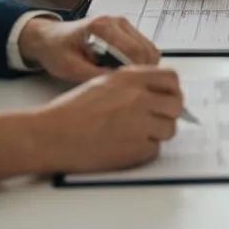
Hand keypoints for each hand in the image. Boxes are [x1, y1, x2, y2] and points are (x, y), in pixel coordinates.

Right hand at [0, 66, 183, 181]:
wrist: (52, 136)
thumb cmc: (71, 111)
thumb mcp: (104, 82)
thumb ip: (132, 83)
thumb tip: (154, 92)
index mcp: (131, 77)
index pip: (172, 78)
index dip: (172, 90)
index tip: (167, 97)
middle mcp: (139, 97)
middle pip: (176, 105)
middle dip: (169, 113)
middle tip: (157, 119)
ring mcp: (139, 124)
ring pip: (169, 129)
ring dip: (158, 133)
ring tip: (136, 134)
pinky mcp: (135, 150)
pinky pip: (154, 149)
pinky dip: (145, 150)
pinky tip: (125, 147)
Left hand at [17, 14, 159, 83]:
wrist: (49, 37)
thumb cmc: (56, 50)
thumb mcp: (70, 68)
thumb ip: (94, 75)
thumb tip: (119, 84)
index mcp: (101, 25)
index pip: (133, 49)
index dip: (137, 73)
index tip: (132, 90)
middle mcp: (116, 20)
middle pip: (146, 49)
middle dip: (144, 71)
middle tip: (132, 91)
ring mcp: (123, 23)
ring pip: (149, 48)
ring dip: (144, 67)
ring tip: (129, 84)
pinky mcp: (126, 30)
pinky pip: (144, 47)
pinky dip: (142, 62)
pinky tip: (127, 75)